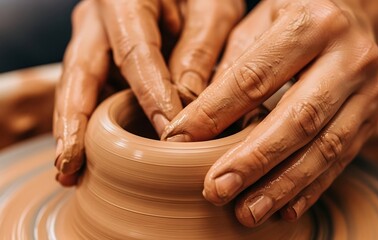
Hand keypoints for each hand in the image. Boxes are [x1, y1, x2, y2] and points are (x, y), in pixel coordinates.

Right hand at [54, 0, 243, 185]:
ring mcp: (96, 40)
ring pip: (79, 87)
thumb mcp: (212, 8)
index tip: (168, 134)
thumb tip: (187, 104)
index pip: (136, 54)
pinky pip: (92, 91)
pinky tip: (89, 151)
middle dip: (74, 122)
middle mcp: (99, 21)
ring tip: (72, 169)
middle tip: (72, 165)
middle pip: (80, 74)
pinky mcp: (103, 57)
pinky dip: (89, 122)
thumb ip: (201, 50)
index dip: (151, 96)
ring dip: (75, 129)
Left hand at [162, 0, 377, 226]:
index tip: (180, 141)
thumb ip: (231, 66)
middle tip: (216, 190)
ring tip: (247, 212)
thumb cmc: (293, 19)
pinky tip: (283, 209)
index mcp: (314, 23)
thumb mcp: (259, 24)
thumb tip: (195, 123)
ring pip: (324, 147)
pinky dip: (310, 188)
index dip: (215, 112)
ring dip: (282, 185)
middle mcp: (349, 58)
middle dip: (254, 160)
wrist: (353, 19)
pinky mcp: (372, 120)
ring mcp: (368, 92)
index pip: (255, 77)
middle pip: (297, 118)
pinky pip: (341, 160)